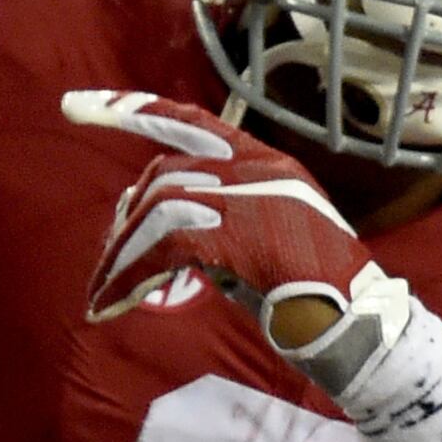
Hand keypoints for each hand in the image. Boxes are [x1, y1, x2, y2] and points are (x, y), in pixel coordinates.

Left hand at [60, 90, 369, 328]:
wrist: (366, 335)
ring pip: (159, 210)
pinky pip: (166, 246)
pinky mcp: (249, 235)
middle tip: (105, 274)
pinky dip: (132, 278)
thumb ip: (211, 227)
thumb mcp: (255, 250)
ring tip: (105, 300)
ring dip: (122, 260)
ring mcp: (258, 198)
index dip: (128, 108)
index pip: (189, 121)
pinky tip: (116, 308)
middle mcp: (261, 170)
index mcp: (267, 166)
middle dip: (124, 225)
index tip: (74, 105)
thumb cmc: (313, 303)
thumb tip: (146, 222)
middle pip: (163, 175)